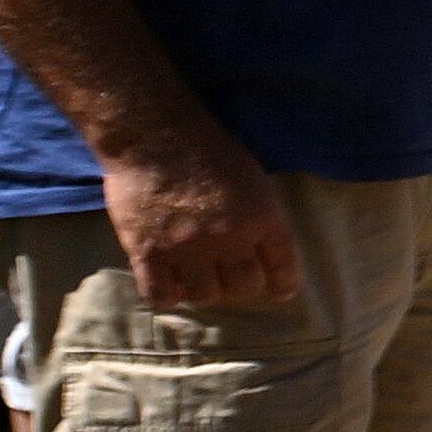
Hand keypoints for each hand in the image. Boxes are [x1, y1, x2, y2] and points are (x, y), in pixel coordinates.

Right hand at [100, 113, 301, 308]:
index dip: (284, 283)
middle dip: (240, 284)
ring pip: (205, 296)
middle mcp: (229, 238)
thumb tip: (260, 246)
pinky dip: (167, 294)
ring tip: (198, 277)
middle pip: (244, 287)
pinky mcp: (148, 253)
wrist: (152, 135)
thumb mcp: (251, 176)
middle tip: (229, 276)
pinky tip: (169, 284)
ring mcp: (187, 249)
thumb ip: (258, 213)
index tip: (281, 291)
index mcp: (261, 216)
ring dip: (205, 290)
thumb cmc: (206, 147)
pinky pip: (160, 294)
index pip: (283, 265)